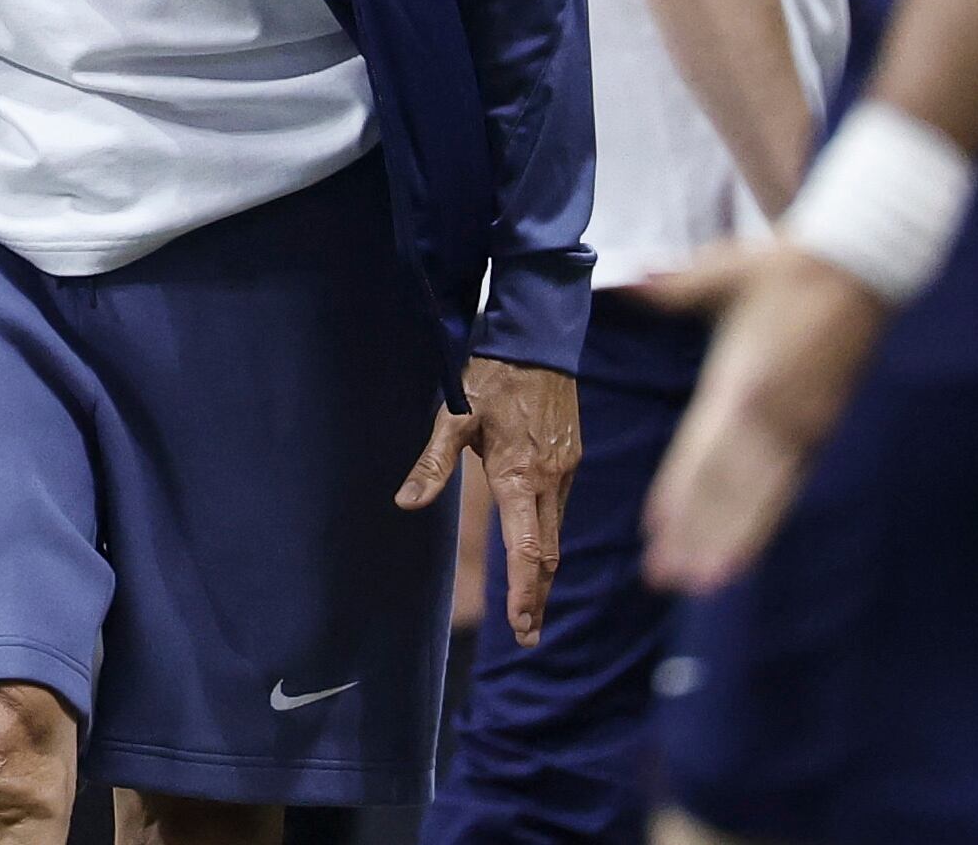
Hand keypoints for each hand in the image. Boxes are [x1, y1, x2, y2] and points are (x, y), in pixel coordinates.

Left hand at [400, 354, 579, 646]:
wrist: (539, 341)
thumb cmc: (493, 376)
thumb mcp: (455, 416)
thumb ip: (432, 463)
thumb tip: (405, 503)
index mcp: (521, 476)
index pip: (526, 550)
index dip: (524, 594)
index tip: (522, 628)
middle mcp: (550, 480)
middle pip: (547, 554)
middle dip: (537, 597)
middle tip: (528, 636)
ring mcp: (566, 470)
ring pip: (557, 534)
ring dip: (544, 571)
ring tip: (533, 604)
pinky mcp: (571, 458)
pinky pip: (560, 509)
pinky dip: (549, 538)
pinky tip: (538, 548)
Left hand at [639, 240, 887, 595]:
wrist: (860, 268)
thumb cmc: (784, 269)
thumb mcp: (723, 271)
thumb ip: (671, 287)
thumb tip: (627, 280)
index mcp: (742, 380)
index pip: (702, 449)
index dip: (680, 493)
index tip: (656, 531)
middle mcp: (771, 414)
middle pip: (728, 486)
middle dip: (697, 533)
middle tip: (668, 578)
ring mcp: (800, 427)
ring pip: (760, 496)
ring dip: (730, 539)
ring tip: (703, 581)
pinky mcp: (820, 431)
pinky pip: (788, 486)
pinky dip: (765, 519)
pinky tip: (745, 549)